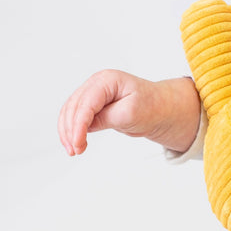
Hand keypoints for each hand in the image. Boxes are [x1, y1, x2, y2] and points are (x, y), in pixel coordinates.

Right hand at [58, 70, 201, 154]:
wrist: (162, 108)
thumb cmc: (153, 106)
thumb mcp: (131, 113)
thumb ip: (107, 118)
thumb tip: (85, 126)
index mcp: (107, 80)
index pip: (86, 103)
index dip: (79, 125)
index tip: (78, 143)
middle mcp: (97, 84)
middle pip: (73, 107)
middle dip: (70, 130)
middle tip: (75, 150)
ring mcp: (93, 93)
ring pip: (70, 112)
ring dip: (68, 132)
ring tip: (74, 150)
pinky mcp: (93, 105)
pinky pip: (75, 117)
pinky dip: (72, 130)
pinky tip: (75, 143)